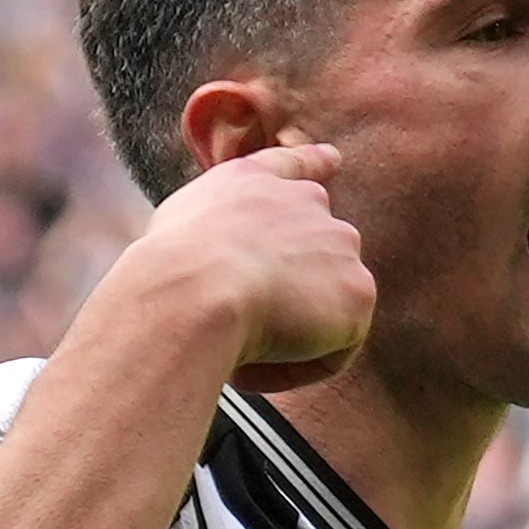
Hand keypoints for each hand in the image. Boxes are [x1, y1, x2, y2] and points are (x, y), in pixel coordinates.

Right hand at [135, 143, 375, 393]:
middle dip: (283, 296)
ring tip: (238, 349)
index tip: (332, 160)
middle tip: (239, 326)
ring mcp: (340, 246)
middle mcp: (307, 202)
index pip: (297, 167)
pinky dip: (293, 368)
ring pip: (320, 310)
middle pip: (315, 256)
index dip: (316, 164)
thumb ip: (212, 229)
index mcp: (258, 181)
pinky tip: (256, 364)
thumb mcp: (178, 225)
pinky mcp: (358, 293)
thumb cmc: (170, 268)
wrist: (196, 288)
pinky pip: (331, 351)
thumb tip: (223, 263)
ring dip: (284, 337)